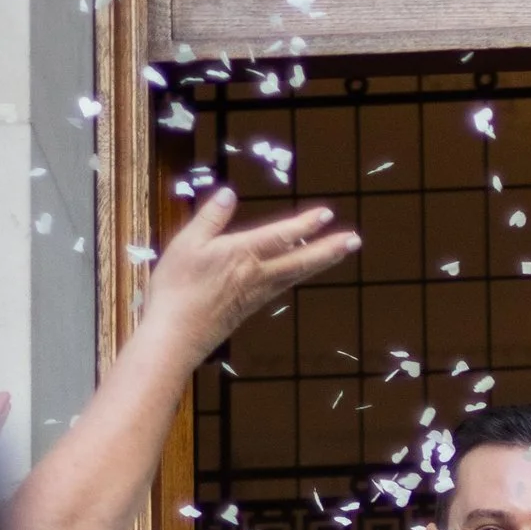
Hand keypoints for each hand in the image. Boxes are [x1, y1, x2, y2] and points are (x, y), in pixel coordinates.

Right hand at [143, 183, 360, 359]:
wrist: (176, 335)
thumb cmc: (176, 287)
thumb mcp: (187, 244)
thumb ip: (210, 218)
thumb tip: (229, 194)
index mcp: (242, 255)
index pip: (281, 236)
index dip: (305, 224)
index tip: (327, 214)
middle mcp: (258, 275)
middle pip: (301, 260)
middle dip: (329, 249)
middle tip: (354, 239)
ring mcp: (257, 294)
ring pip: (296, 274)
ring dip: (320, 261)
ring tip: (339, 251)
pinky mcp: (251, 307)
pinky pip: (282, 286)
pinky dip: (298, 274)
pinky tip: (300, 271)